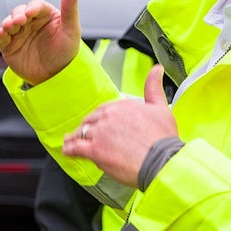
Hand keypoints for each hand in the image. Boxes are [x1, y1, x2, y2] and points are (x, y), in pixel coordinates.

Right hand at [0, 0, 82, 85]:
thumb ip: (70, 8)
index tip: (31, 12)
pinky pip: (1, 37)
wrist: (55, 76)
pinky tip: (2, 34)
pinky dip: (0, 34)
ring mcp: (19, 33)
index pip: (36, 6)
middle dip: (18, 14)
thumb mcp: (71, 30)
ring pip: (8, 22)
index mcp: (45, 15)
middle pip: (19, 11)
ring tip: (10, 26)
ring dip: (8, 22)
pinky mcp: (9, 46)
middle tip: (20, 21)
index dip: (33, 7)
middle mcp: (30, 22)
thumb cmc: (65, 52)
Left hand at [62, 66, 178, 187]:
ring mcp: (100, 133)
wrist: (162, 161)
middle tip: (83, 134)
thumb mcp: (161, 108)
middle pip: (90, 121)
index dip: (99, 118)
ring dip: (75, 138)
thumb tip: (156, 69)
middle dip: (86, 128)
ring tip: (70, 141)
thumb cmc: (163, 139)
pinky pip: (76, 148)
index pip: (103, 110)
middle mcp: (108, 116)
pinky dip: (69, 150)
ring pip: (81, 133)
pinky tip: (67, 151)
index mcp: (122, 105)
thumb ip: (153, 87)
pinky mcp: (95, 150)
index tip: (98, 123)